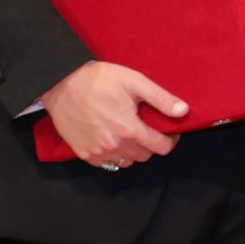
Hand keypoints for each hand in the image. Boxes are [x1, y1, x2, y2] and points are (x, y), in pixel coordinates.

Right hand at [40, 59, 182, 170]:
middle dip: (150, 144)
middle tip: (146, 127)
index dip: (170, 140)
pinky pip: (108, 163)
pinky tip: (112, 138)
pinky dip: (114, 155)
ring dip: (133, 151)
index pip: (161, 148)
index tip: (168, 132)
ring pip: (127, 161)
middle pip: (145, 156)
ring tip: (129, 132)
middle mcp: (114, 145)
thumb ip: (160, 98)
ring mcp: (98, 152)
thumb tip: (183, 111)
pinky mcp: (84, 154)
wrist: (61, 83)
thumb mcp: (134, 81)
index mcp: (129, 129)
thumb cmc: (98, 80)